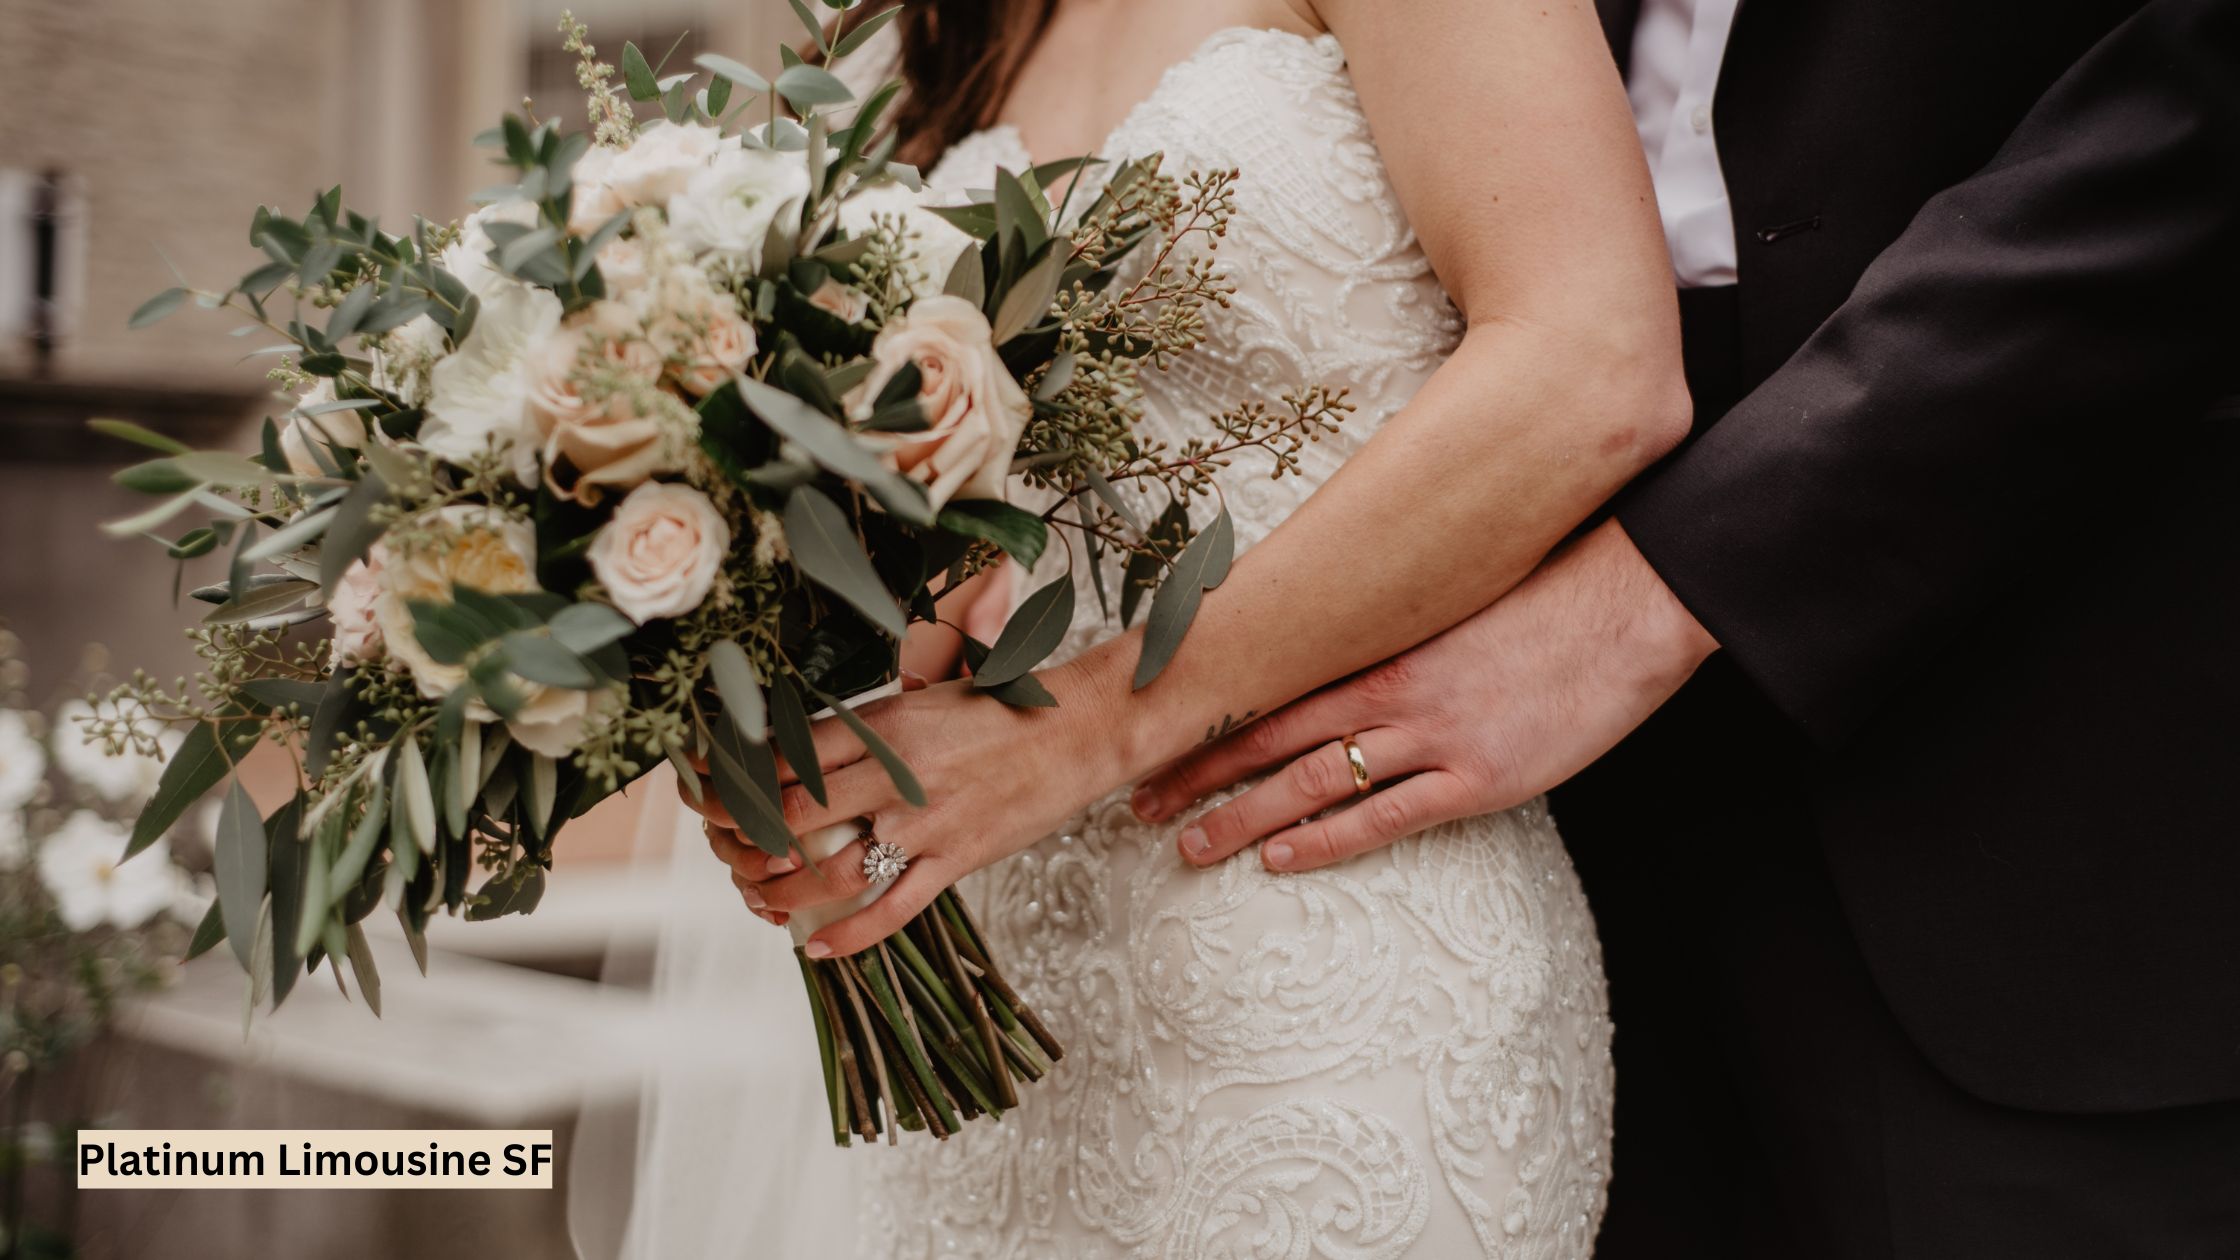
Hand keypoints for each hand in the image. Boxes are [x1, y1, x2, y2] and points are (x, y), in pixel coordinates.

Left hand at [709, 660, 1129, 957]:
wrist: (1081, 728)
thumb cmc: (1003, 707)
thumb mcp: (923, 696)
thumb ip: (866, 725)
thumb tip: (802, 749)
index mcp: (885, 722)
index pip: (787, 756)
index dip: (738, 781)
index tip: (711, 795)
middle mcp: (898, 773)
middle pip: (794, 816)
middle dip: (745, 841)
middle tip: (726, 851)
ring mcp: (928, 823)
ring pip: (833, 872)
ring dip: (783, 894)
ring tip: (758, 900)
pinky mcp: (958, 860)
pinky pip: (893, 910)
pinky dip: (849, 936)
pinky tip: (816, 947)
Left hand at [1131, 521, 1716, 871]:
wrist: (1629, 604)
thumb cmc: (1547, 595)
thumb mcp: (1454, 600)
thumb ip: (1396, 627)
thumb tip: (1342, 639)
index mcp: (1382, 640)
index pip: (1272, 683)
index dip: (1210, 714)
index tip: (1155, 733)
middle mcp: (1392, 688)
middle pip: (1270, 735)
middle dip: (1200, 771)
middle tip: (1138, 802)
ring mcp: (1433, 736)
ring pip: (1311, 781)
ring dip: (1242, 816)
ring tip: (1189, 845)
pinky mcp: (1478, 777)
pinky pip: (1385, 818)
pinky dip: (1324, 842)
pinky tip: (1278, 858)